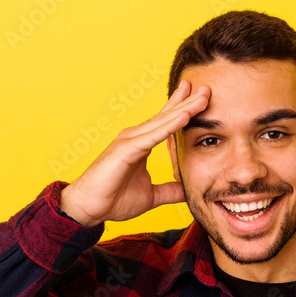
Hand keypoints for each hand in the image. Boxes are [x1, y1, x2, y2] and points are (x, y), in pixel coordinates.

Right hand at [59, 80, 209, 226]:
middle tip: (207, 87)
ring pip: (162, 123)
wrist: (88, 209)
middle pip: (166, 117)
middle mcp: (135, 137)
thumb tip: (187, 190)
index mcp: (141, 145)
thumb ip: (169, 191)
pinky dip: (169, 127)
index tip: (201, 98)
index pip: (165, 123)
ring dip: (184, 109)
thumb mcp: (151, 196)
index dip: (183, 110)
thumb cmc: (113, 199)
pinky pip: (152, 137)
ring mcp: (129, 141)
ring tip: (202, 97)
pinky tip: (184, 117)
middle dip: (188, 102)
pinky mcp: (125, 150)